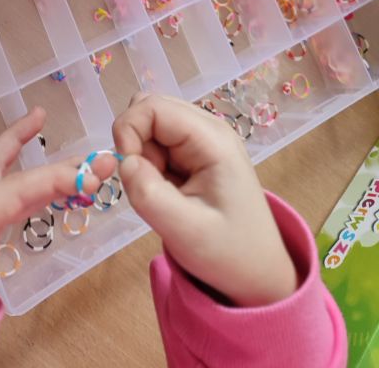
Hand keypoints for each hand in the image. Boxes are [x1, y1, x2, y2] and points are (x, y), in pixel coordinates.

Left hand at [0, 108, 116, 355]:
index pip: (9, 190)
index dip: (47, 179)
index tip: (87, 178)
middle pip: (1, 167)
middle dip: (38, 150)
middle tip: (86, 149)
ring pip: (10, 182)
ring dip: (44, 169)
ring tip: (84, 161)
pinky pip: (12, 201)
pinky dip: (37, 190)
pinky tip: (56, 188)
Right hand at [113, 93, 296, 306]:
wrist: (257, 273)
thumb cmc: (228, 253)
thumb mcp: (185, 232)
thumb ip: (149, 194)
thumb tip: (124, 162)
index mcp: (212, 139)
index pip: (152, 107)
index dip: (129, 132)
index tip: (128, 171)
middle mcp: (208, 128)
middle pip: (149, 109)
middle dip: (134, 144)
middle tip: (147, 183)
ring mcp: (202, 138)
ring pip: (149, 126)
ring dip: (141, 156)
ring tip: (162, 191)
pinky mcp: (194, 152)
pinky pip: (156, 142)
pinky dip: (149, 164)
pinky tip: (167, 191)